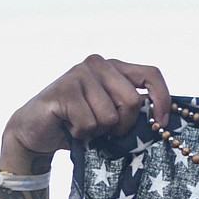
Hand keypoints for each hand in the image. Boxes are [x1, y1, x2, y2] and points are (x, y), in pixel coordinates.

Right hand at [0, 55, 170, 173]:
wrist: (36, 131)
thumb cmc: (79, 125)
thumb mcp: (112, 116)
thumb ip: (133, 111)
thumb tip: (162, 121)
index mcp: (115, 68)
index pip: (151, 75)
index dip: (162, 100)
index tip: (161, 124)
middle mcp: (98, 64)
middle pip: (132, 102)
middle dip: (122, 127)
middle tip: (104, 131)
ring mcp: (79, 74)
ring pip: (110, 117)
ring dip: (98, 132)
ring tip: (82, 126)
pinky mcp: (64, 90)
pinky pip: (89, 124)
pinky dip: (80, 134)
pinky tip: (69, 126)